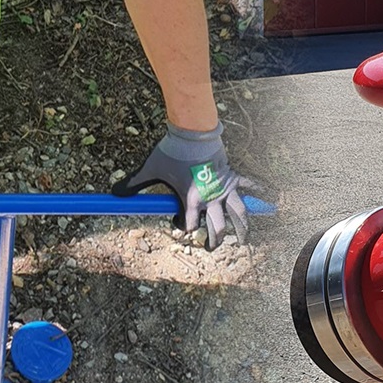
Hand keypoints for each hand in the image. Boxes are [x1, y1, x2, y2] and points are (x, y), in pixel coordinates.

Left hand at [112, 124, 259, 247]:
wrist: (192, 133)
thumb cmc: (171, 152)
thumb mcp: (150, 169)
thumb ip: (133, 183)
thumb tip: (113, 193)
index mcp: (191, 201)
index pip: (189, 227)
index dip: (181, 229)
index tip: (175, 224)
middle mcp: (211, 199)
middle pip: (218, 228)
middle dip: (214, 241)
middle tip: (211, 249)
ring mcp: (224, 188)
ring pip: (239, 214)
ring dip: (242, 228)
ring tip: (244, 240)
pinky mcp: (232, 176)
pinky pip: (249, 186)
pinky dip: (258, 193)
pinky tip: (268, 201)